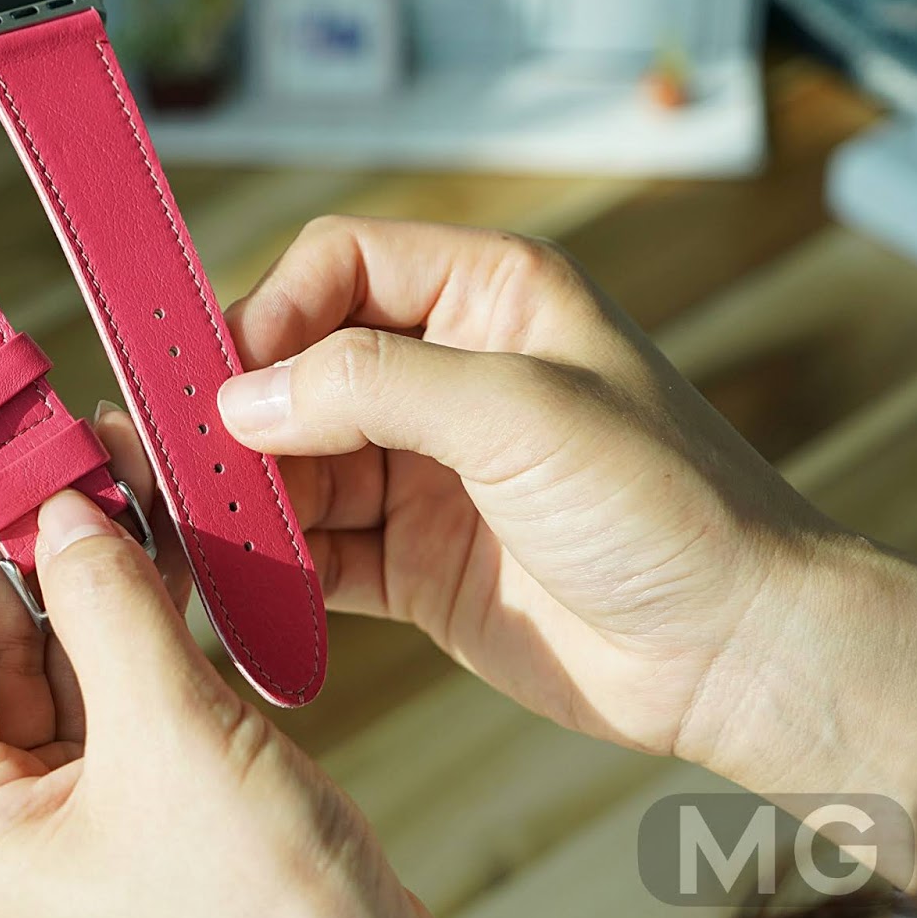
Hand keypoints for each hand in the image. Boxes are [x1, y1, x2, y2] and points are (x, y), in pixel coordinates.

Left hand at [0, 411, 429, 917]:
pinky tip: (149, 539)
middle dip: (12, 533)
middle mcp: (3, 821)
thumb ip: (110, 611)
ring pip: (56, 647)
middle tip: (30, 436)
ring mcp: (72, 808)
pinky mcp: (139, 794)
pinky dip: (132, 605)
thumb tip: (64, 514)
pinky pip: (115, 674)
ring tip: (99, 466)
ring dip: (81, 560)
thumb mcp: (173, 741)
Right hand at [219, 217, 916, 849]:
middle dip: (240, 409)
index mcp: (486, 298)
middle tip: (182, 454)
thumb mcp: (523, 413)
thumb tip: (245, 398)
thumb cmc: (669, 505)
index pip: (340, 265)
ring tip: (198, 519)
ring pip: (295, 458)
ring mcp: (423, 468)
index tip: (228, 378)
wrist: (734, 652)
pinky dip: (272, 559)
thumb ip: (376, 387)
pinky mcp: (410, 555)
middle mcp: (446, 374)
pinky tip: (241, 575)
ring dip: (244, 488)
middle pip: (300, 364)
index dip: (273, 310)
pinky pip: (315, 544)